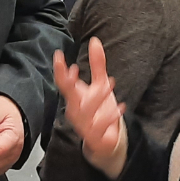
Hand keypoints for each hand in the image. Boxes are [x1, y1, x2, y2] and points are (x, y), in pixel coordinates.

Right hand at [53, 38, 123, 160]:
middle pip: (69, 97)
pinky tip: (121, 107)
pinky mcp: (95, 136)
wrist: (104, 140)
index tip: (58, 55)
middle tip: (74, 69)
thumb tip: (95, 40)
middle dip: (69, 84)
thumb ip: (97, 64)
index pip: (63, 83)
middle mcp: (76, 111)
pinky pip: (100, 127)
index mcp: (75, 97)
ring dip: (96, 97)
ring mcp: (84, 125)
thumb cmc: (100, 109)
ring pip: (84, 112)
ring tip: (108, 84)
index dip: (59, 70)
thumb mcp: (100, 83)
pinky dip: (110, 117)